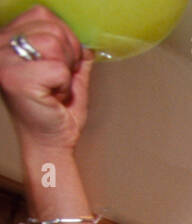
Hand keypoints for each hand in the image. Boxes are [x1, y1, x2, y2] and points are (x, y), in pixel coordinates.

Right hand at [0, 7, 92, 151]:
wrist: (50, 143)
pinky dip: (64, 85)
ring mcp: (3, 61)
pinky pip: (58, 69)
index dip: (64, 38)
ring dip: (65, 71)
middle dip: (68, 56)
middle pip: (52, 28)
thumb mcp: (68, 76)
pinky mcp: (14, 79)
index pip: (43, 14)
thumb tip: (86, 42)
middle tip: (58, 81)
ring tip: (54, 88)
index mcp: (8, 40)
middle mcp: (0, 47)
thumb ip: (75, 55)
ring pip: (54, 44)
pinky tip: (52, 97)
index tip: (60, 64)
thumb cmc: (55, 112)